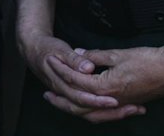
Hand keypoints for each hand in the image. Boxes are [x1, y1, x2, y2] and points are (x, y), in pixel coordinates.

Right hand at [17, 29, 134, 120]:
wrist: (32, 49)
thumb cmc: (47, 48)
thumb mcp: (60, 49)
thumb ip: (74, 59)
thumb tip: (87, 68)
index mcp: (59, 82)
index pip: (79, 96)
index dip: (97, 100)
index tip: (115, 100)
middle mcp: (62, 92)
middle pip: (86, 110)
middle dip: (110, 112)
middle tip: (131, 109)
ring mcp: (66, 95)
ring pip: (87, 113)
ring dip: (110, 114)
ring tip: (131, 110)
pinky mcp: (70, 96)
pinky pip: (87, 110)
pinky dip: (103, 112)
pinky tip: (118, 109)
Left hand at [43, 46, 163, 122]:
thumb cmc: (148, 61)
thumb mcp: (117, 54)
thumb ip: (94, 56)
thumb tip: (77, 55)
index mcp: (106, 86)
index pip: (76, 81)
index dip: (61, 70)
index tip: (51, 61)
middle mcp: (111, 99)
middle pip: (79, 105)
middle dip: (61, 101)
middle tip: (47, 95)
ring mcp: (120, 104)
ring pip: (91, 113)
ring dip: (74, 109)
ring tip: (61, 103)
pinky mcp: (127, 104)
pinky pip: (104, 114)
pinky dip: (92, 112)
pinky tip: (86, 108)